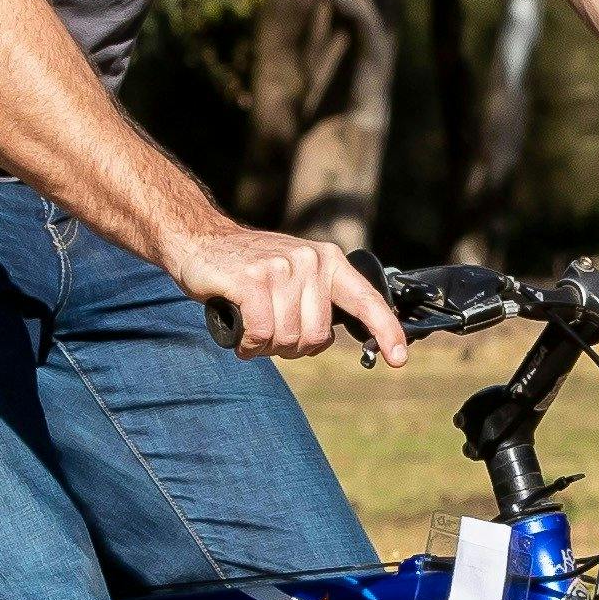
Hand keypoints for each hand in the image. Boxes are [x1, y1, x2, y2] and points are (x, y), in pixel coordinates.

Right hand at [171, 220, 407, 365]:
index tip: (399, 359)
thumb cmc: (248, 269)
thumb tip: (329, 340)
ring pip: (288, 339)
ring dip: (266, 346)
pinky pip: (261, 333)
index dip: (386, 331)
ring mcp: (282, 268)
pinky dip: (249, 344)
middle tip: (270, 334)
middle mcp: (310, 261)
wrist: (199, 240)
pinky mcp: (252, 279)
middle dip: (292, 347)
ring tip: (251, 327)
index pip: (366, 300)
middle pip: (316, 338)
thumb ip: (315, 301)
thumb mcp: (293, 275)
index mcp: (328, 261)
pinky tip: (240, 336)